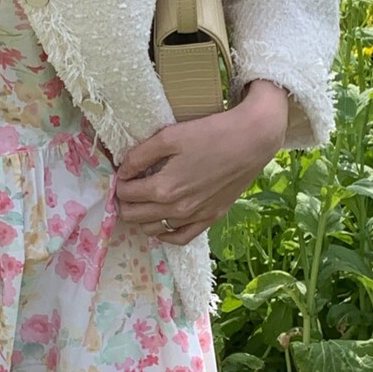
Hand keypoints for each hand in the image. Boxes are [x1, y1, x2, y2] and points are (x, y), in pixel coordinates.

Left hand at [113, 81, 290, 244]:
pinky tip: (161, 223)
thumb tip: (123, 171)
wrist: (252, 140)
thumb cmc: (211, 133)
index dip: (119, 183)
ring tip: (143, 200)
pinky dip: (165, 233)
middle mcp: (177, 209)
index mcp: (163, 188)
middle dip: (125, 201)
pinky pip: (180, 238)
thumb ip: (140, 156)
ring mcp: (194, 217)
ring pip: (152, 229)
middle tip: (128, 186)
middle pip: (134, 216)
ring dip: (142, 217)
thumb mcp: (169, 137)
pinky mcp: (210, 217)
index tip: (123, 173)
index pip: (125, 194)